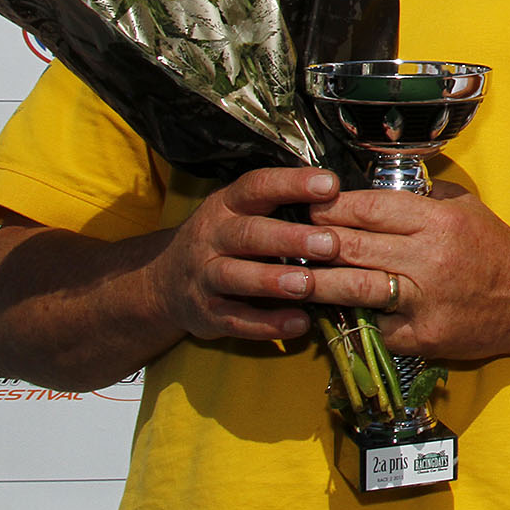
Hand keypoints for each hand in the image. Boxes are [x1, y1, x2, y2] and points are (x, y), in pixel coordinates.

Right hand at [146, 167, 341, 341]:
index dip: (292, 184)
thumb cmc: (225, 239)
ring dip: (273, 281)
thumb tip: (345, 198)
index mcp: (228, 204)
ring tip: (307, 284)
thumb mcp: (243, 211)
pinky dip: (267, 325)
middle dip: (290, 239)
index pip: (258, 186)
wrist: (164, 281)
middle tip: (329, 244)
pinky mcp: (207, 313)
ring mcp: (205, 276)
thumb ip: (283, 204)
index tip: (329, 185)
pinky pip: (236, 320)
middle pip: (248, 233)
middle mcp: (213, 236)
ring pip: (235, 276)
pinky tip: (299, 324)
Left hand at [306, 185, 509, 358]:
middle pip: (353, 246)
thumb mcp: (465, 206)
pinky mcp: (422, 336)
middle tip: (285, 236)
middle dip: (314, 240)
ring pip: (354, 288)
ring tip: (289, 276)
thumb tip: (372, 189)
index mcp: (439, 221)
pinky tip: (324, 312)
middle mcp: (430, 259)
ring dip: (317, 282)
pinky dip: (350, 319)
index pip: (370, 208)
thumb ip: (422, 197)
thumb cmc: (495, 248)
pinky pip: (374, 326)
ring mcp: (425, 301)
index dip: (331, 206)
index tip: (307, 204)